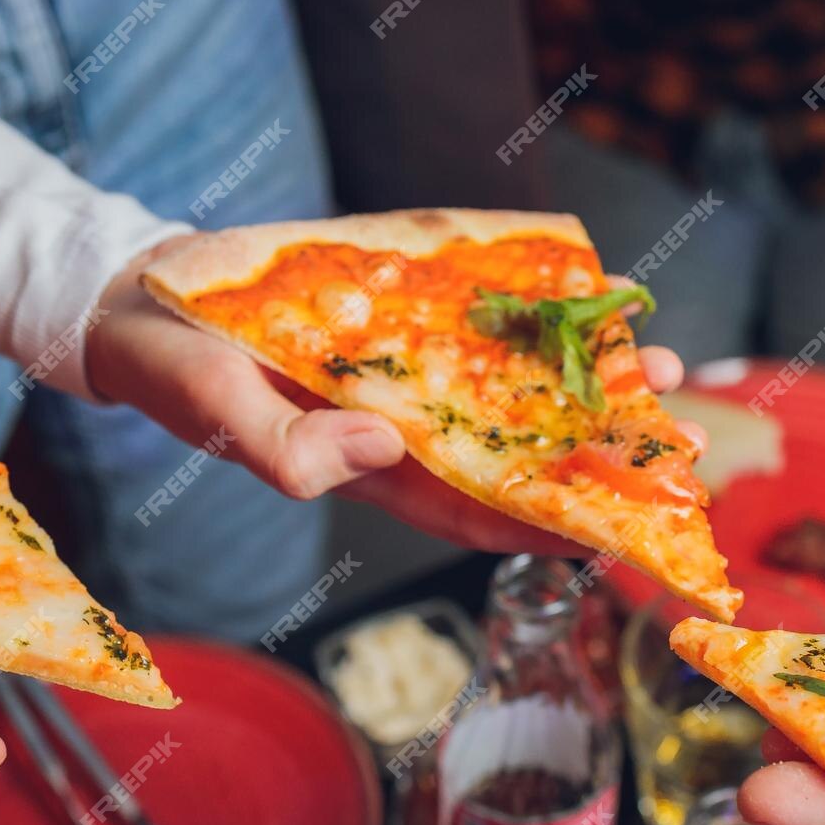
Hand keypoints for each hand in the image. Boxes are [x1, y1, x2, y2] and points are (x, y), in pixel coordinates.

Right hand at [85, 236, 690, 554]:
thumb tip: (382, 444)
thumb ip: (289, 452)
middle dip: (599, 455)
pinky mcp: (406, 304)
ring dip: (591, 382)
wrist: (143, 294)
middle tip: (680, 442)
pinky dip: (540, 313)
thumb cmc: (173, 370)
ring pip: (518, 384)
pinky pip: (487, 315)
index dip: (549, 526)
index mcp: (374, 468)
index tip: (622, 529)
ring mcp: (414, 365)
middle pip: (520, 451)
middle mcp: (409, 423)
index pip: (479, 513)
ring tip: (666, 367)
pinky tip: (593, 304)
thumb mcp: (216, 414)